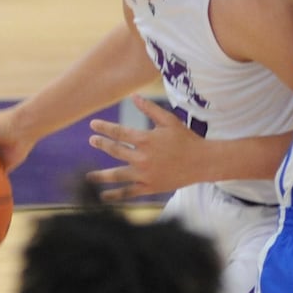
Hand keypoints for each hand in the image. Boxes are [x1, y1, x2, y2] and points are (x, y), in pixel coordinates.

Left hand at [86, 94, 206, 199]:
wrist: (202, 162)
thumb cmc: (186, 139)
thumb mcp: (169, 120)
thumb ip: (149, 108)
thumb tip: (133, 96)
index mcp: (146, 139)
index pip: (119, 132)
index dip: (104, 128)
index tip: (92, 125)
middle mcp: (143, 157)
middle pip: (115, 151)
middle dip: (102, 144)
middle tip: (92, 141)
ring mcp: (145, 174)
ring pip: (117, 175)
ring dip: (101, 176)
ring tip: (89, 176)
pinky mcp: (150, 187)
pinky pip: (128, 192)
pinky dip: (115, 195)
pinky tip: (103, 196)